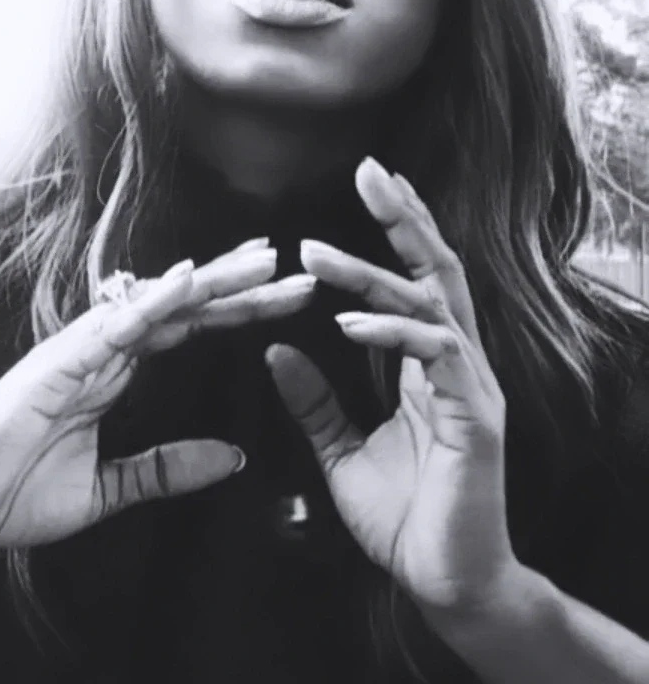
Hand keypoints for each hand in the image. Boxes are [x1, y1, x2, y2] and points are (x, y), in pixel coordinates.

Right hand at [0, 241, 315, 550]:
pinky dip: (153, 300)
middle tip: (302, 272)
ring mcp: (82, 350)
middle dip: (245, 291)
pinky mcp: (58, 362)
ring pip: (161, 304)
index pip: (189, 331)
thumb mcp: (107, 490)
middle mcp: (104, 350)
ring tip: (266, 261)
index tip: (285, 298)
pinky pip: (115, 326)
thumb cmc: (12, 493)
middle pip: (188, 309)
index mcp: (114, 373)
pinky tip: (191, 281)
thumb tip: (233, 456)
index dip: (237, 313)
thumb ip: (166, 469)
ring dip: (216, 282)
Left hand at [267, 157, 514, 618]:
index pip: (415, 278)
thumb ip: (315, 399)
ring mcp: (471, 386)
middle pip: (437, 270)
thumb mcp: (341, 448)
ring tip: (316, 252)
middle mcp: (456, 362)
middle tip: (368, 170)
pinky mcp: (477, 418)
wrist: (443, 583)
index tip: (369, 183)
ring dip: (372, 272)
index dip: (395, 230)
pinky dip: (392, 332)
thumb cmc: (402, 515)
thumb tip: (275, 349)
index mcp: (428, 363)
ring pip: (430, 303)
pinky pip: (436, 356)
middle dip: (403, 217)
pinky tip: (349, 322)